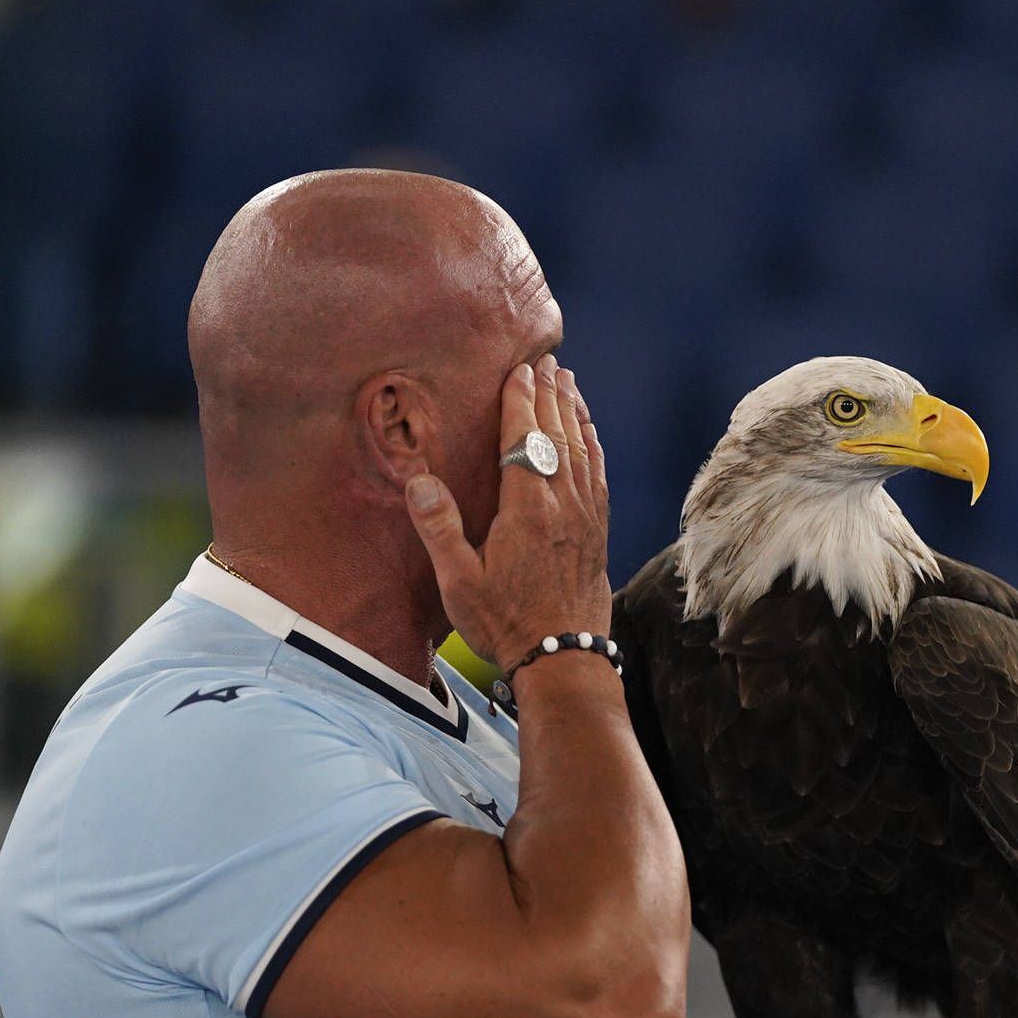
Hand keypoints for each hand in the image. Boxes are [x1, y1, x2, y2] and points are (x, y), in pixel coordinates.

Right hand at [406, 354, 610, 668]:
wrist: (564, 657)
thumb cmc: (505, 623)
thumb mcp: (460, 582)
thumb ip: (440, 529)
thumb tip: (419, 481)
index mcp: (527, 510)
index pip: (525, 440)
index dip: (520, 402)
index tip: (519, 370)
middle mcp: (562, 505)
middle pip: (559, 435)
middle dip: (550, 394)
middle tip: (547, 360)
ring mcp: (586, 517)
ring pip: (583, 449)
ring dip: (574, 412)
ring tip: (568, 381)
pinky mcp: (598, 531)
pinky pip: (598, 474)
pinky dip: (593, 445)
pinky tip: (591, 432)